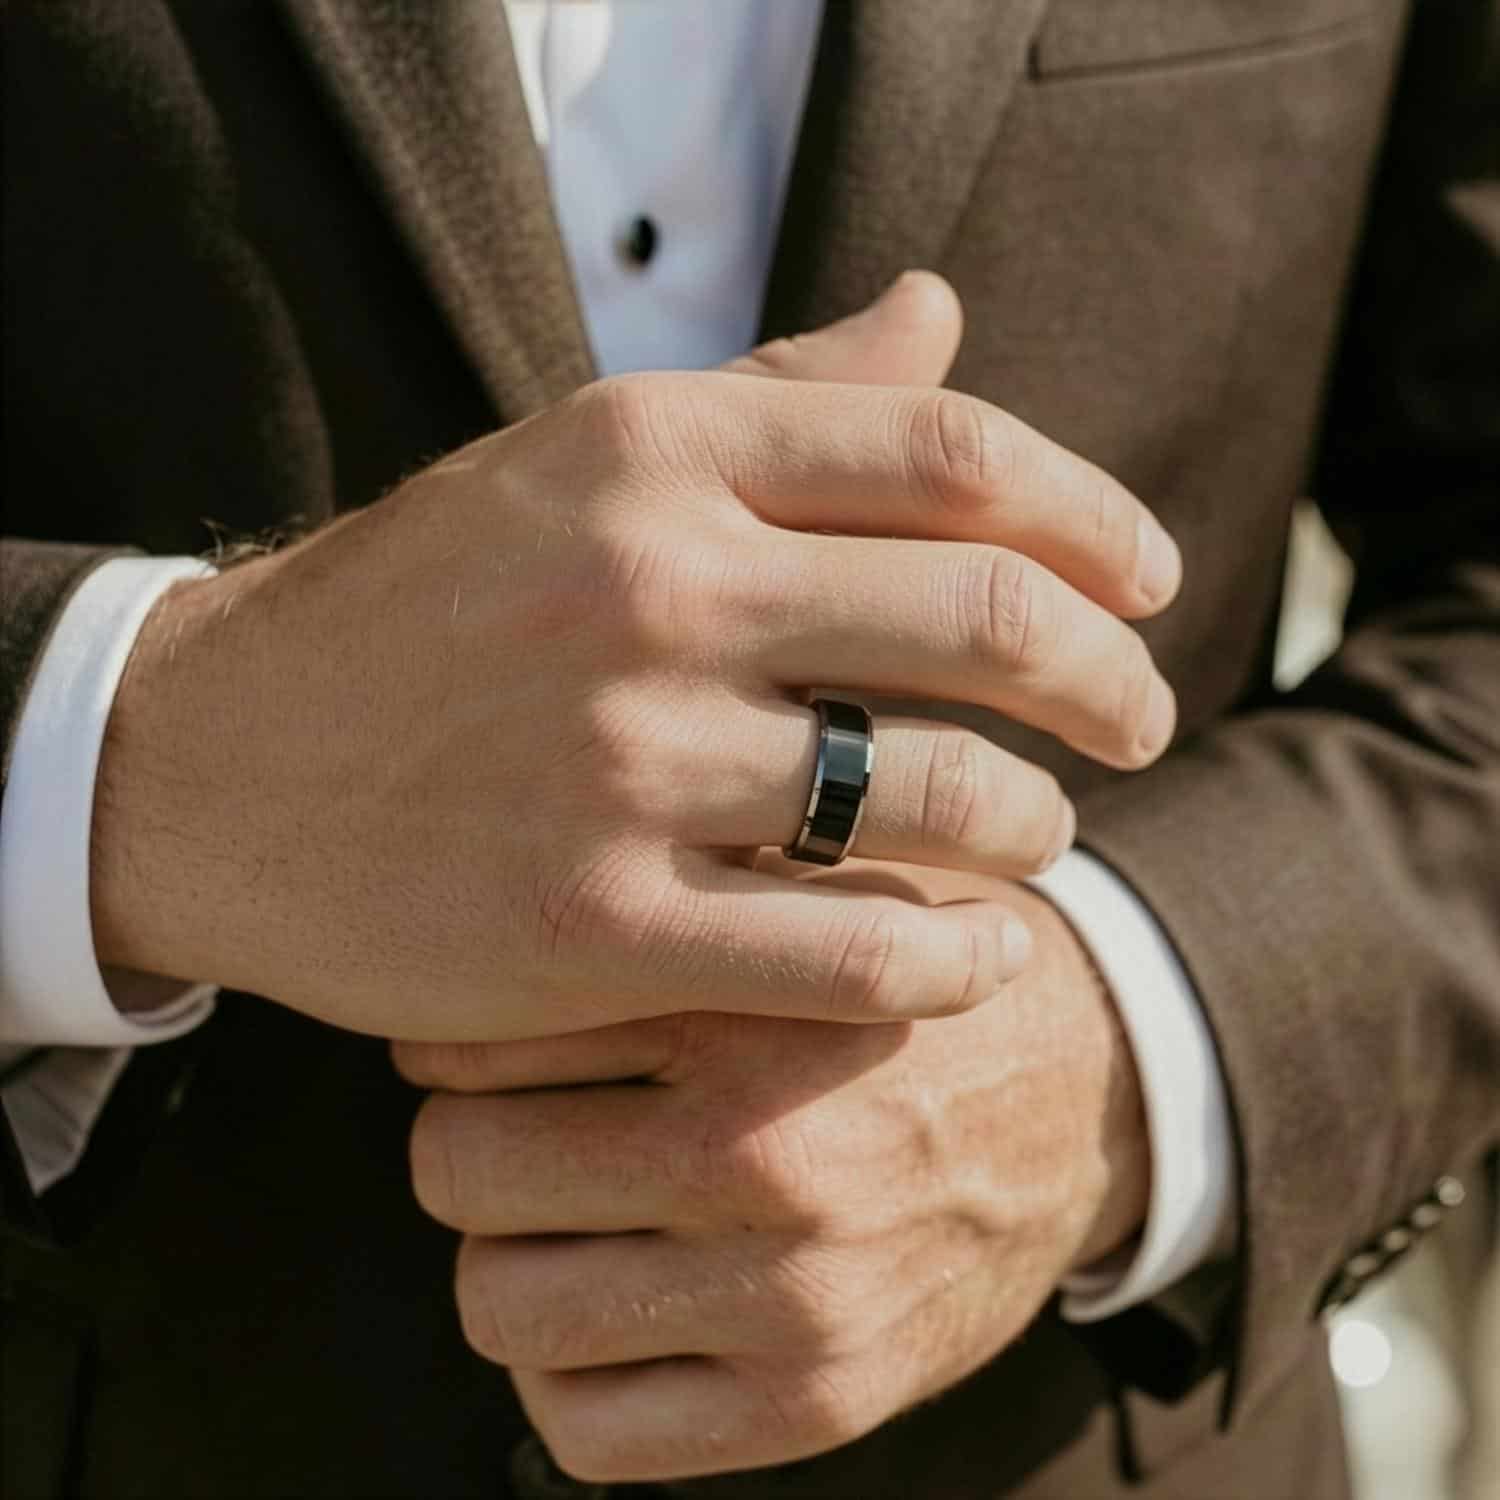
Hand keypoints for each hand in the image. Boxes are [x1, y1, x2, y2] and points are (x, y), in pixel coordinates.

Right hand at [93, 273, 1178, 1040]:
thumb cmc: (430, 604)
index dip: (1096, 519)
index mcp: (656, 448)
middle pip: (988, 619)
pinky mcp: (591, 927)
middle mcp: (648, 585)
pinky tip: (972, 954)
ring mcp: (619, 761)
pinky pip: (849, 953)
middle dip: (1112, 682)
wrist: (222, 761)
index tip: (1149, 583)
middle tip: (1145, 721)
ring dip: (1038, 824)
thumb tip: (940, 310)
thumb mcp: (584, 456)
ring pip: (937, 795)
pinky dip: (949, 961)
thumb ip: (779, 387)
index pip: (956, 451)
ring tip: (1044, 835)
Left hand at [395, 867, 1148, 1483]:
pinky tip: (614, 1311)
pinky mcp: (814, 1402)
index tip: (470, 1041)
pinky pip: (587, 1431)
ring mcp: (790, 1294)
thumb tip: (509, 882)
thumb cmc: (918, 985)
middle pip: (462, 1171)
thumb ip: (696, 890)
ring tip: (559, 1221)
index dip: (448, 1036)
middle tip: (505, 1128)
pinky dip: (567, 1375)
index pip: (484, 1038)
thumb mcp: (831, 895)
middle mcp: (764, 1154)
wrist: (1091, 1099)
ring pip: (502, 1306)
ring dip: (506, 1262)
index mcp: (750, 1011)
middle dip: (462, 1146)